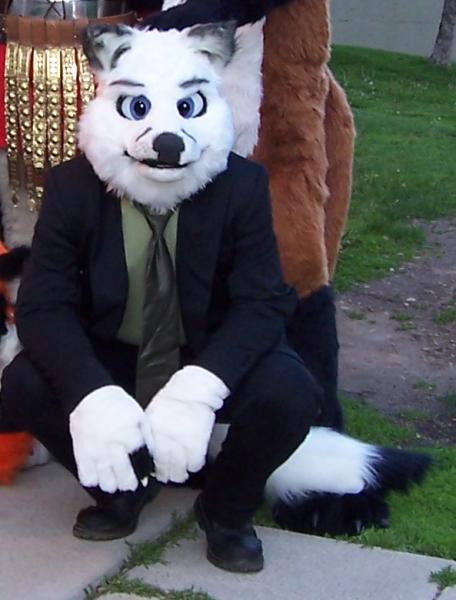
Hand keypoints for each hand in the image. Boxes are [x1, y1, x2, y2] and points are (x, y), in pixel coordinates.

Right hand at [69, 385, 151, 492]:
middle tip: (130, 479)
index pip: (142, 466)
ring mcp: (96, 453)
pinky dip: (95, 480)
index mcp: (130, 436)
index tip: (143, 475)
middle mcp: (113, 447)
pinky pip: (88, 479)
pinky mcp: (81, 455)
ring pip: (107, 484)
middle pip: (125, 480)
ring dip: (114, 484)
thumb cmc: (117, 406)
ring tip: (115, 477)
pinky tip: (100, 474)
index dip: (144, 473)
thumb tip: (152, 459)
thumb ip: (148, 439)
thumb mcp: (140, 417)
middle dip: (131, 483)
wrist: (90, 397)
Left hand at [144, 366, 228, 483]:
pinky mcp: (198, 442)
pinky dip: (195, 466)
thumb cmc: (175, 398)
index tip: (156, 472)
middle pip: (163, 467)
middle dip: (166, 474)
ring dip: (180, 474)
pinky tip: (193, 464)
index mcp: (151, 429)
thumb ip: (151, 433)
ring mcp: (181, 440)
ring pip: (179, 470)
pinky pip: (195, 463)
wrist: (195, 386)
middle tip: (169, 476)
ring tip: (181, 474)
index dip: (153, 467)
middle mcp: (164, 437)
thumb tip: (150, 454)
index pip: (149, 457)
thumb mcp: (154, 412)